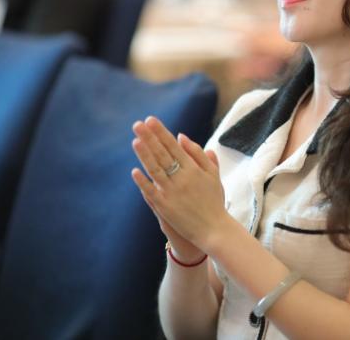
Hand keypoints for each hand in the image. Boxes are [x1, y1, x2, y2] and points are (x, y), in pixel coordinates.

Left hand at [130, 116, 231, 254]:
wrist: (214, 229)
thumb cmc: (213, 200)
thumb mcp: (212, 174)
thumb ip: (198, 154)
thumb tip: (181, 136)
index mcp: (194, 169)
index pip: (174, 146)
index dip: (161, 133)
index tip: (150, 120)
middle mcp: (182, 178)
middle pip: (163, 154)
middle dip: (150, 138)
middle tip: (138, 124)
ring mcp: (172, 193)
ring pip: (156, 170)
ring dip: (145, 155)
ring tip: (135, 140)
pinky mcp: (165, 207)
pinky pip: (151, 192)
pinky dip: (143, 182)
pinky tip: (135, 171)